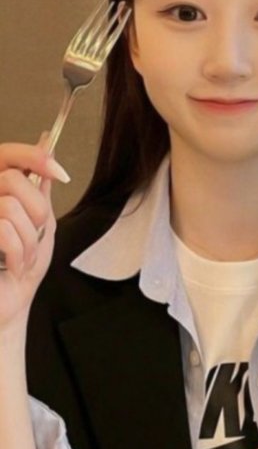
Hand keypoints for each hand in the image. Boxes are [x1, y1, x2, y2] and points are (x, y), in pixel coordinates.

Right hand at [0, 137, 69, 334]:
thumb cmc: (19, 267)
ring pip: (10, 207)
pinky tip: (13, 267)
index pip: (6, 153)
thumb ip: (39, 185)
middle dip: (37, 211)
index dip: (33, 156)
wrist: (8, 305)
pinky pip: (2, 229)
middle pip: (14, 179)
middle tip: (36, 235)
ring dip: (28, 239)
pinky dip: (18, 252)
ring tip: (23, 257)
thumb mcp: (39, 221)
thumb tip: (48, 143)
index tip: (59, 172)